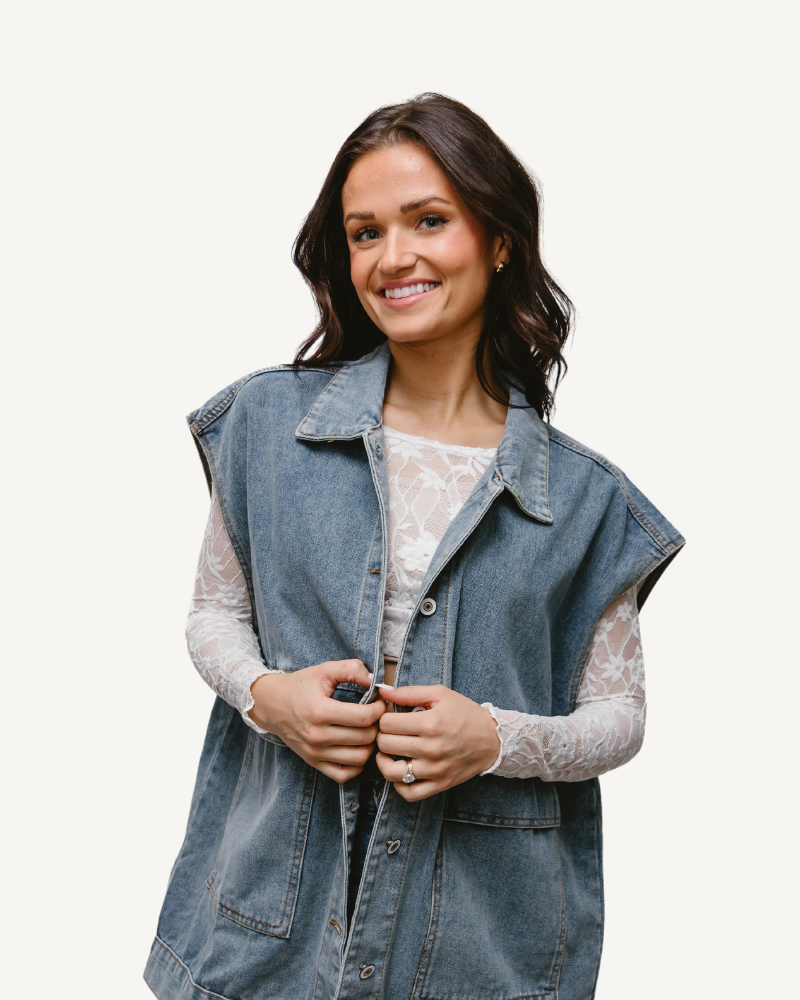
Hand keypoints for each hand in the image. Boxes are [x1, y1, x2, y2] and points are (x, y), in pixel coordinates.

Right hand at [248, 660, 385, 782]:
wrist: (270, 704)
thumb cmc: (299, 685)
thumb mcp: (324, 670)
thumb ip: (351, 669)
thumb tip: (375, 681)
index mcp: (320, 711)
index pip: (363, 717)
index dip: (379, 709)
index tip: (380, 701)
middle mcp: (317, 736)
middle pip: (364, 738)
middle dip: (377, 725)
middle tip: (377, 715)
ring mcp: (315, 752)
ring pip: (359, 758)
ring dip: (371, 745)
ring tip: (369, 730)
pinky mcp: (313, 762)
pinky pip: (344, 775)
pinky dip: (356, 765)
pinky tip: (358, 748)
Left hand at [375, 684, 500, 800]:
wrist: (493, 739)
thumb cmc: (465, 713)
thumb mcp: (440, 695)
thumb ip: (409, 692)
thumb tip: (382, 690)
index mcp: (430, 723)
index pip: (387, 723)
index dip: (384, 717)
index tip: (390, 717)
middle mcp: (431, 749)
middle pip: (386, 745)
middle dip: (382, 736)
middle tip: (390, 732)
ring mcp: (436, 770)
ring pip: (392, 772)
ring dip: (384, 761)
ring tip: (389, 752)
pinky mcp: (440, 784)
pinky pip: (409, 793)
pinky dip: (398, 785)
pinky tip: (401, 771)